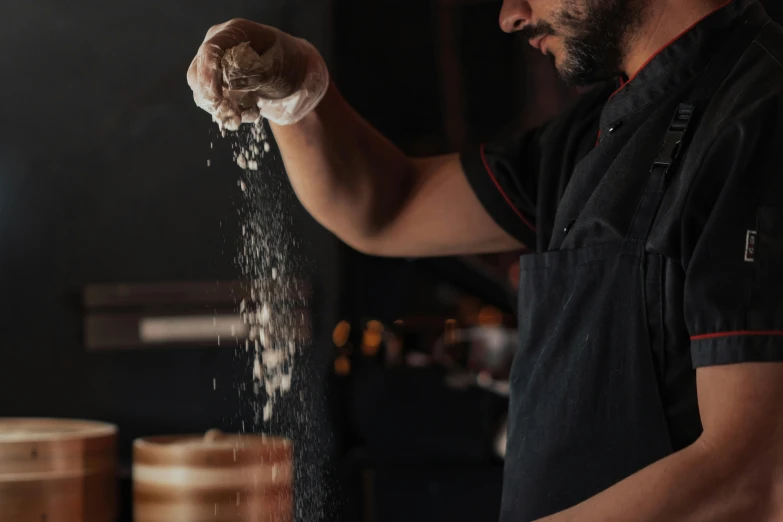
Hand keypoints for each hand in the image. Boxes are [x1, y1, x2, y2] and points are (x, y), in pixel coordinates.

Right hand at [187, 19, 328, 128]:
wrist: (297, 76)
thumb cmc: (289, 65)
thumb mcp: (277, 68)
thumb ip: (254, 73)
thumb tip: (229, 82)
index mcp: (235, 32)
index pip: (210, 50)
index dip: (208, 75)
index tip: (216, 99)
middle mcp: (220, 46)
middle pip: (198, 74)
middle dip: (213, 100)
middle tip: (235, 117)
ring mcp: (217, 65)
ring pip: (202, 92)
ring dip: (222, 110)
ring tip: (249, 114)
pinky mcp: (219, 84)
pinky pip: (214, 103)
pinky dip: (230, 113)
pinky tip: (251, 111)